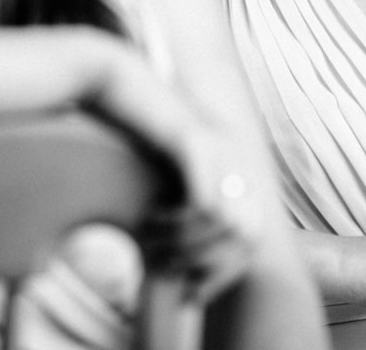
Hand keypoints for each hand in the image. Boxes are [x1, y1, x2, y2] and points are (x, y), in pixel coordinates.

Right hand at [84, 43, 260, 302]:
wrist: (113, 76)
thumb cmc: (130, 123)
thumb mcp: (162, 167)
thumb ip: (182, 198)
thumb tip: (186, 250)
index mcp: (232, 162)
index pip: (252, 236)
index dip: (224, 272)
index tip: (192, 290)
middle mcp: (235, 155)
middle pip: (247, 236)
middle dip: (207, 265)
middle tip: (167, 266)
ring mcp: (219, 145)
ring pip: (227, 225)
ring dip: (186, 245)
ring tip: (153, 241)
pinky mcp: (194, 140)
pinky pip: (204, 204)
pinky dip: (178, 225)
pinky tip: (151, 222)